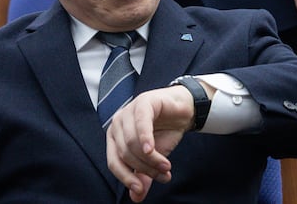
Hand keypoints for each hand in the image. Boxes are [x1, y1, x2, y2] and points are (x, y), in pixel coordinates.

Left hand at [106, 86, 195, 201]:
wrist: (182, 111)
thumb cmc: (164, 132)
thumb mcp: (153, 159)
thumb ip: (143, 176)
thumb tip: (135, 198)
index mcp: (115, 136)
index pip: (113, 162)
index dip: (125, 178)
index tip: (140, 190)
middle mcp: (117, 123)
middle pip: (125, 153)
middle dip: (146, 169)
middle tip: (164, 175)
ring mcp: (129, 110)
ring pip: (133, 142)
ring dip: (151, 159)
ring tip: (167, 167)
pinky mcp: (143, 102)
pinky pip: (141, 123)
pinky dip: (145, 139)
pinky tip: (152, 150)